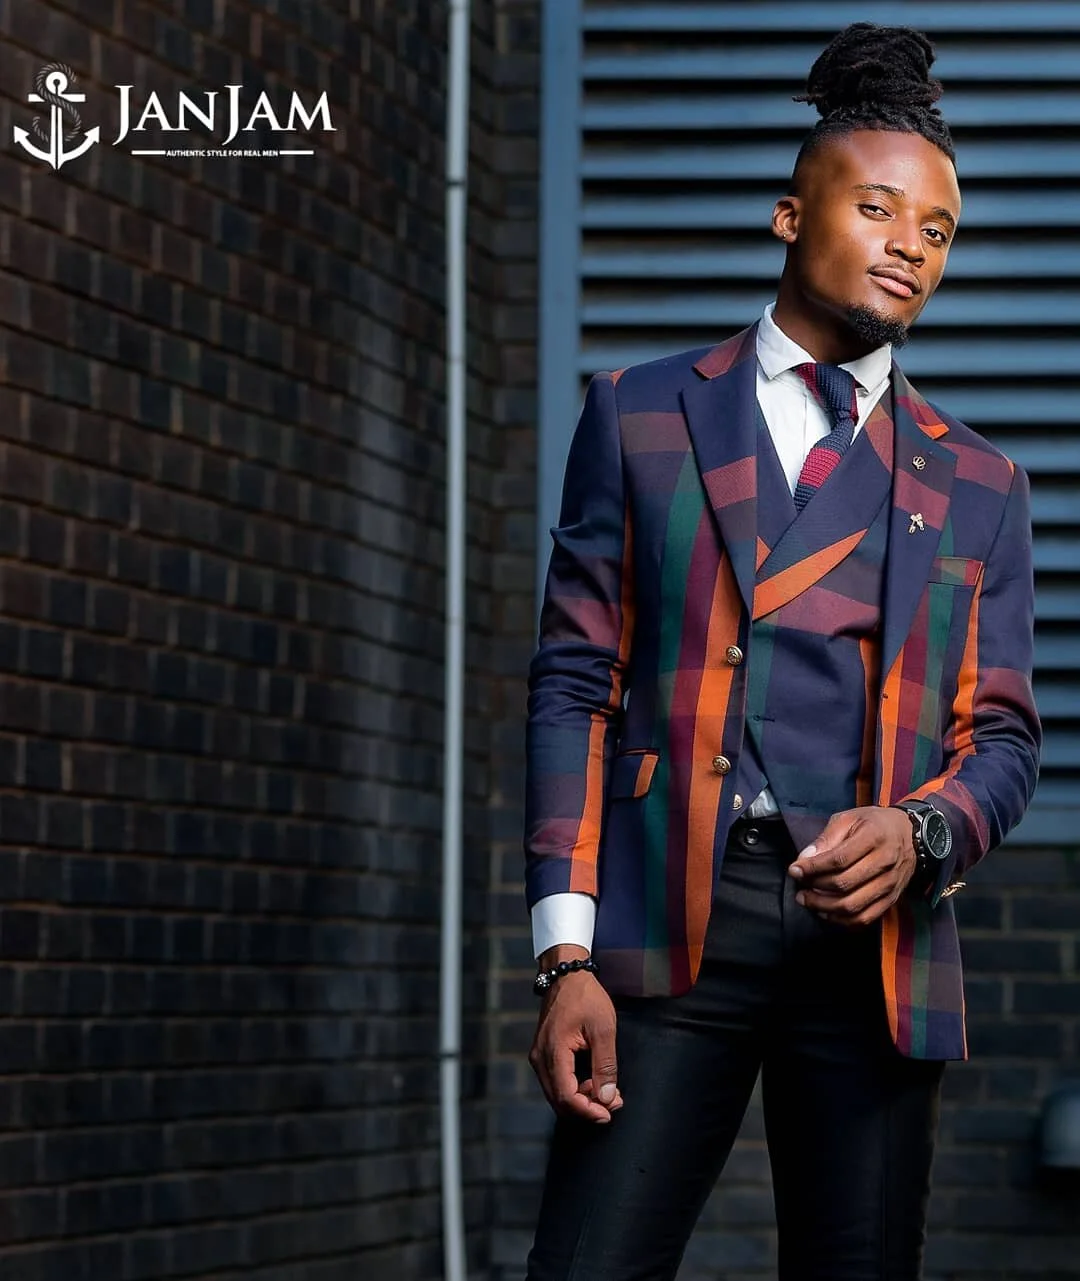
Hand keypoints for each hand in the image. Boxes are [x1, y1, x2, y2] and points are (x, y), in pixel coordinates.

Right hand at [529, 948, 623, 1123]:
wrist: (566, 975)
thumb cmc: (585, 997)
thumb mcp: (603, 1029)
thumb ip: (605, 1065)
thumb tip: (608, 1097)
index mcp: (553, 1052)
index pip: (566, 1097)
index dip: (588, 1111)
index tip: (609, 1112)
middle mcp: (540, 1058)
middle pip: (559, 1101)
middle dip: (586, 1109)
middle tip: (613, 1104)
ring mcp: (539, 1056)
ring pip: (556, 1094)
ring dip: (581, 1100)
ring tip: (607, 1093)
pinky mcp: (543, 1053)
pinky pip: (555, 1082)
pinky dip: (573, 1089)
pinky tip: (592, 1082)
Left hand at [787, 806, 916, 926]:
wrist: (910, 834)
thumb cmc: (874, 824)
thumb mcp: (848, 819)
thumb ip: (826, 839)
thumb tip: (804, 859)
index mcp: (873, 837)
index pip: (839, 859)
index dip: (813, 868)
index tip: (794, 870)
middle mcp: (885, 862)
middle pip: (844, 884)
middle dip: (815, 889)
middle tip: (799, 887)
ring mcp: (890, 884)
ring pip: (853, 905)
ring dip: (824, 907)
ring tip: (807, 900)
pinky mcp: (892, 899)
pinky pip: (865, 918)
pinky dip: (842, 919)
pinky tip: (826, 911)